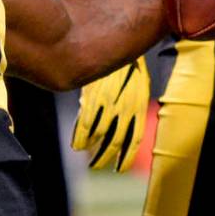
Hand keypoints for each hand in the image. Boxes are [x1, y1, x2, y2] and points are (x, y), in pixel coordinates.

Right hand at [72, 56, 148, 171]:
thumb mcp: (134, 88)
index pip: (134, 138)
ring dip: (90, 147)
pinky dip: (81, 134)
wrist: (121, 45)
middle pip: (115, 140)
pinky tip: (76, 143)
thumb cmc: (128, 67)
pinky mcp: (94, 96)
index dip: (126, 156)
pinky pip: (87, 121)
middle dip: (105, 156)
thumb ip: (127, 107)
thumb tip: (116, 124)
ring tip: (82, 151)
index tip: (119, 169)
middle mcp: (125, 108)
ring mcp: (109, 103)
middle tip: (96, 166)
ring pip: (99, 133)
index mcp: (137, 106)